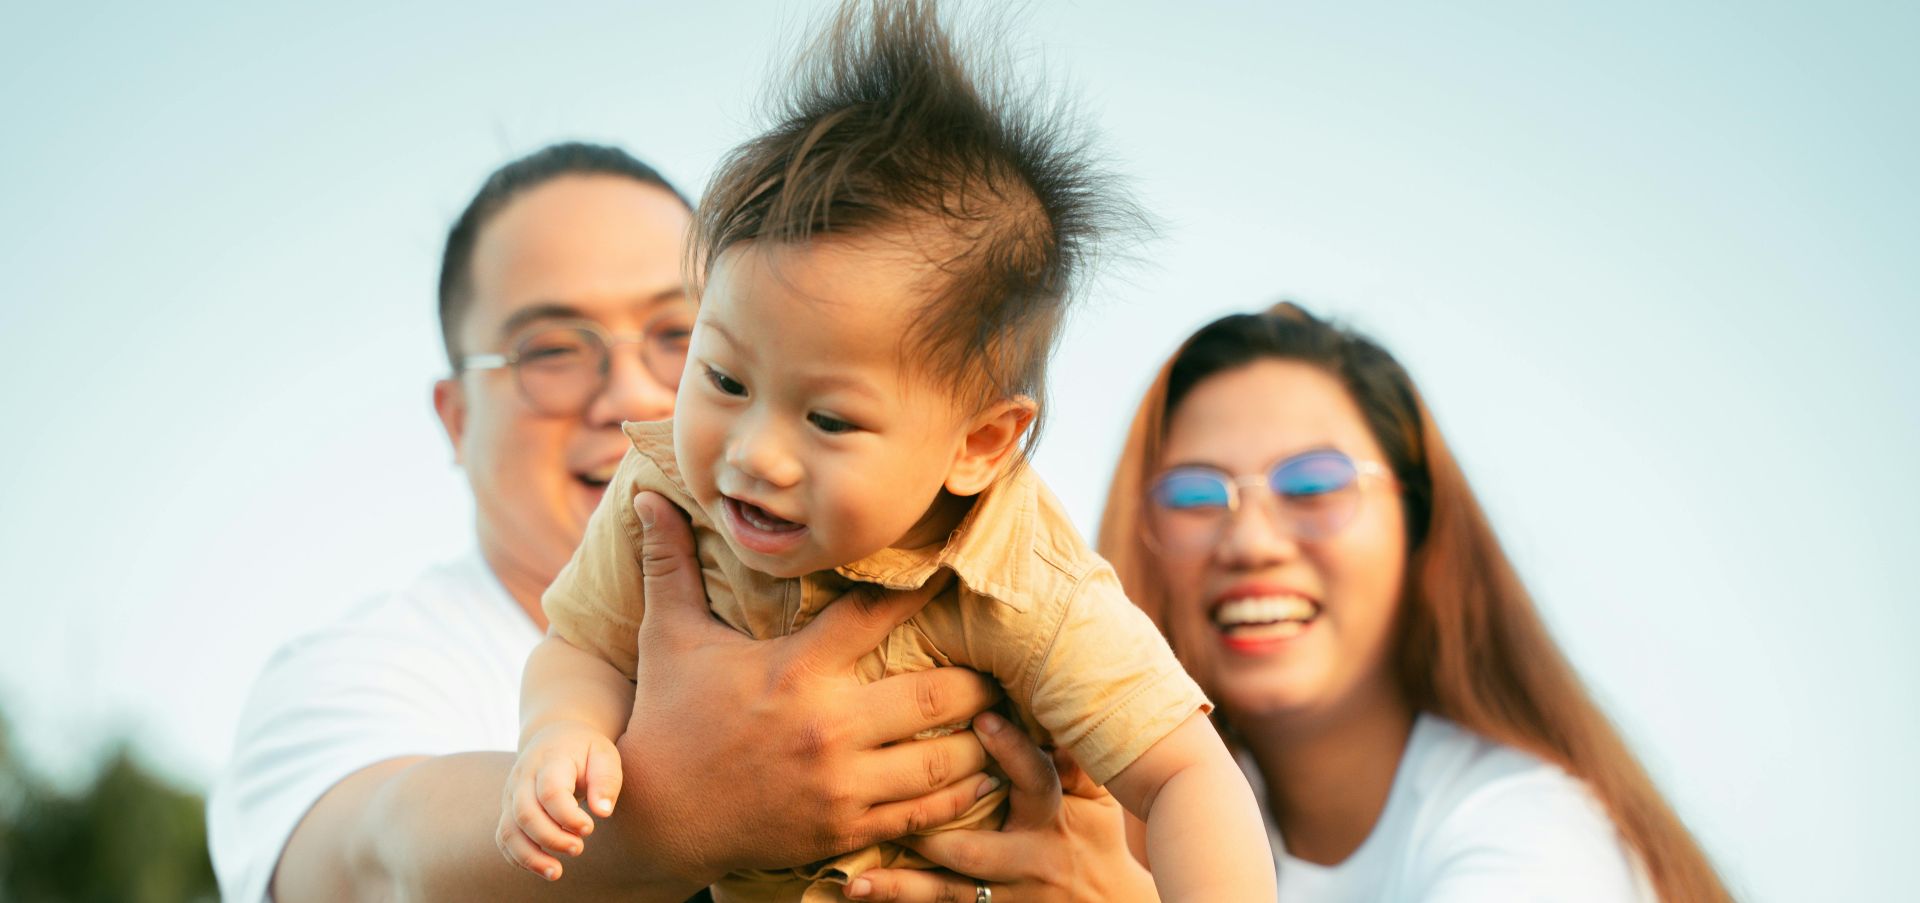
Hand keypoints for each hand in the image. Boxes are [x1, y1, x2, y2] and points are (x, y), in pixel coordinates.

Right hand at [496, 721, 624, 880]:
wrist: (554, 737)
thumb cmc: (584, 750)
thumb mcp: (603, 754)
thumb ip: (606, 780)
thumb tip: (603, 812)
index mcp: (549, 760)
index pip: (550, 792)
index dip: (568, 816)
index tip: (589, 828)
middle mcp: (523, 778)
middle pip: (526, 814)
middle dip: (551, 838)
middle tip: (579, 849)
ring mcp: (511, 795)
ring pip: (509, 830)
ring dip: (530, 856)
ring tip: (556, 872)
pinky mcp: (508, 810)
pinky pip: (504, 838)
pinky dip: (518, 857)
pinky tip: (542, 867)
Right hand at [611, 492, 1003, 885]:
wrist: (652, 818)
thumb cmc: (664, 719)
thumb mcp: (667, 637)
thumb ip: (670, 565)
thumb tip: (646, 498)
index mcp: (796, 670)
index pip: (876, 614)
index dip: (925, 588)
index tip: (957, 569)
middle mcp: (828, 726)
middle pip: (936, 695)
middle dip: (979, 681)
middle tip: (999, 667)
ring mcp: (840, 783)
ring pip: (942, 760)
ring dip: (981, 741)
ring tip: (1004, 723)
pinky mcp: (844, 828)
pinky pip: (922, 813)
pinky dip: (960, 796)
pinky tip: (982, 777)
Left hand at [845, 713, 1158, 902]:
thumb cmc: (1096, 839)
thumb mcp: (1095, 799)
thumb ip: (1070, 757)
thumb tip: (1049, 701)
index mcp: (1055, 820)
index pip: (1036, 782)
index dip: (1011, 749)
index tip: (981, 715)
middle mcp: (1030, 862)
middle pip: (974, 848)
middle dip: (928, 826)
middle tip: (881, 794)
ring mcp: (1008, 896)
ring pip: (948, 892)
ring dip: (900, 882)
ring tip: (856, 871)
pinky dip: (899, 900)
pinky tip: (858, 890)